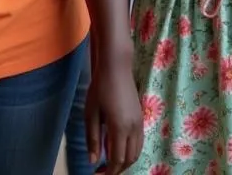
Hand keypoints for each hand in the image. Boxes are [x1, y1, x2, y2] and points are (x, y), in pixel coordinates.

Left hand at [85, 57, 142, 173]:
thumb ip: (92, 139)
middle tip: (102, 171)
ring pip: (137, 151)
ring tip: (110, 162)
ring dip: (126, 160)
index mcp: (119, 127)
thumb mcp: (91, 114)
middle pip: (130, 158)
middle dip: (117, 169)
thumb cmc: (100, 88)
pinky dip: (131, 150)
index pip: (117, 159)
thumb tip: (93, 162)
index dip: (108, 172)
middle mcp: (133, 127)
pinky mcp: (140, 116)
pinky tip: (118, 147)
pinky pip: (139, 140)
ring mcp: (139, 121)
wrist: (117, 67)